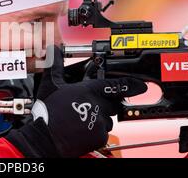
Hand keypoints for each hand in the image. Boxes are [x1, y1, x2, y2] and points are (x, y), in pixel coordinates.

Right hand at [6, 46, 147, 156]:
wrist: (45, 137)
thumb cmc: (47, 112)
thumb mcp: (50, 85)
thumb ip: (56, 65)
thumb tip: (54, 50)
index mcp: (88, 90)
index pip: (115, 85)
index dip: (131, 85)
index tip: (141, 86)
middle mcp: (97, 105)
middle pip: (112, 104)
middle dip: (104, 105)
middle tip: (90, 107)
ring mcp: (99, 121)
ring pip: (108, 120)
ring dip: (99, 119)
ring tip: (82, 120)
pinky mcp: (99, 137)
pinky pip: (103, 133)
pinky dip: (95, 132)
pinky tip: (82, 130)